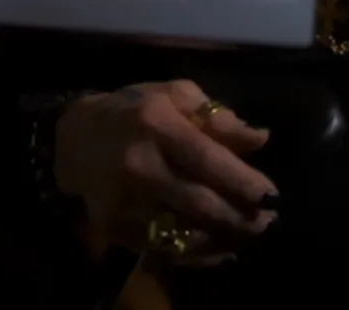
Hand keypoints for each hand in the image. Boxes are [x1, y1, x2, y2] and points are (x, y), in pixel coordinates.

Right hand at [54, 81, 278, 264]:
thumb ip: (218, 117)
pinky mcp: (112, 226)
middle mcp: (138, 163)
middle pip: (198, 202)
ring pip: (181, 231)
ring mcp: (122, 200)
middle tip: (268, 221)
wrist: (76, 138)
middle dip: (240, 217)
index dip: (243, 181)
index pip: (207, 158)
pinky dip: (194, 253)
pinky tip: (218, 247)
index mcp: (156, 123)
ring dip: (222, 238)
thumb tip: (260, 138)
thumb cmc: (136, 110)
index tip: (272, 195)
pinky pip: (161, 249)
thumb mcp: (176, 95)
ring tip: (249, 234)